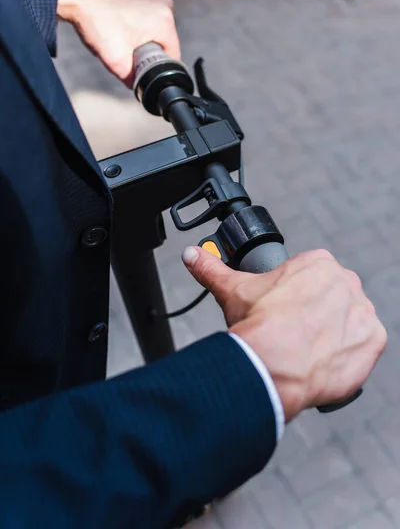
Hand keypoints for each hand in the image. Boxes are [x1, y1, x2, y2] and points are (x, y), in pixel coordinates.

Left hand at [57, 0, 179, 87]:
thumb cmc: (97, 24)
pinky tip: (119, 21)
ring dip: (143, 33)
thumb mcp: (117, 63)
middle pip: (164, 38)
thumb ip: (132, 80)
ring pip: (154, 24)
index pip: (172, 54)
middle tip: (128, 50)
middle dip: (149, 48)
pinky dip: (135, 18)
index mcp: (165, 20)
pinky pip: (145, 9)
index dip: (160, 67)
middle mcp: (163, 2)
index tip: (144, 67)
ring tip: (121, 35)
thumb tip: (138, 87)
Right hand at [182, 247, 386, 422]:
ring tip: (304, 350)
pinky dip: (347, 355)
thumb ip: (211, 268)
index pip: (310, 278)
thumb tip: (191, 254)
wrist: (274, 365)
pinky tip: (323, 361)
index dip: (294, 299)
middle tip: (292, 334)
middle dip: (314, 316)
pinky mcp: (373, 340)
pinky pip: (364, 345)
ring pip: (347, 322)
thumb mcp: (232, 289)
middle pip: (331, 300)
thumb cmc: (258, 324)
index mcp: (318, 263)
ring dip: (331, 335)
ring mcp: (363, 310)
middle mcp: (346, 281)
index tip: (283, 314)